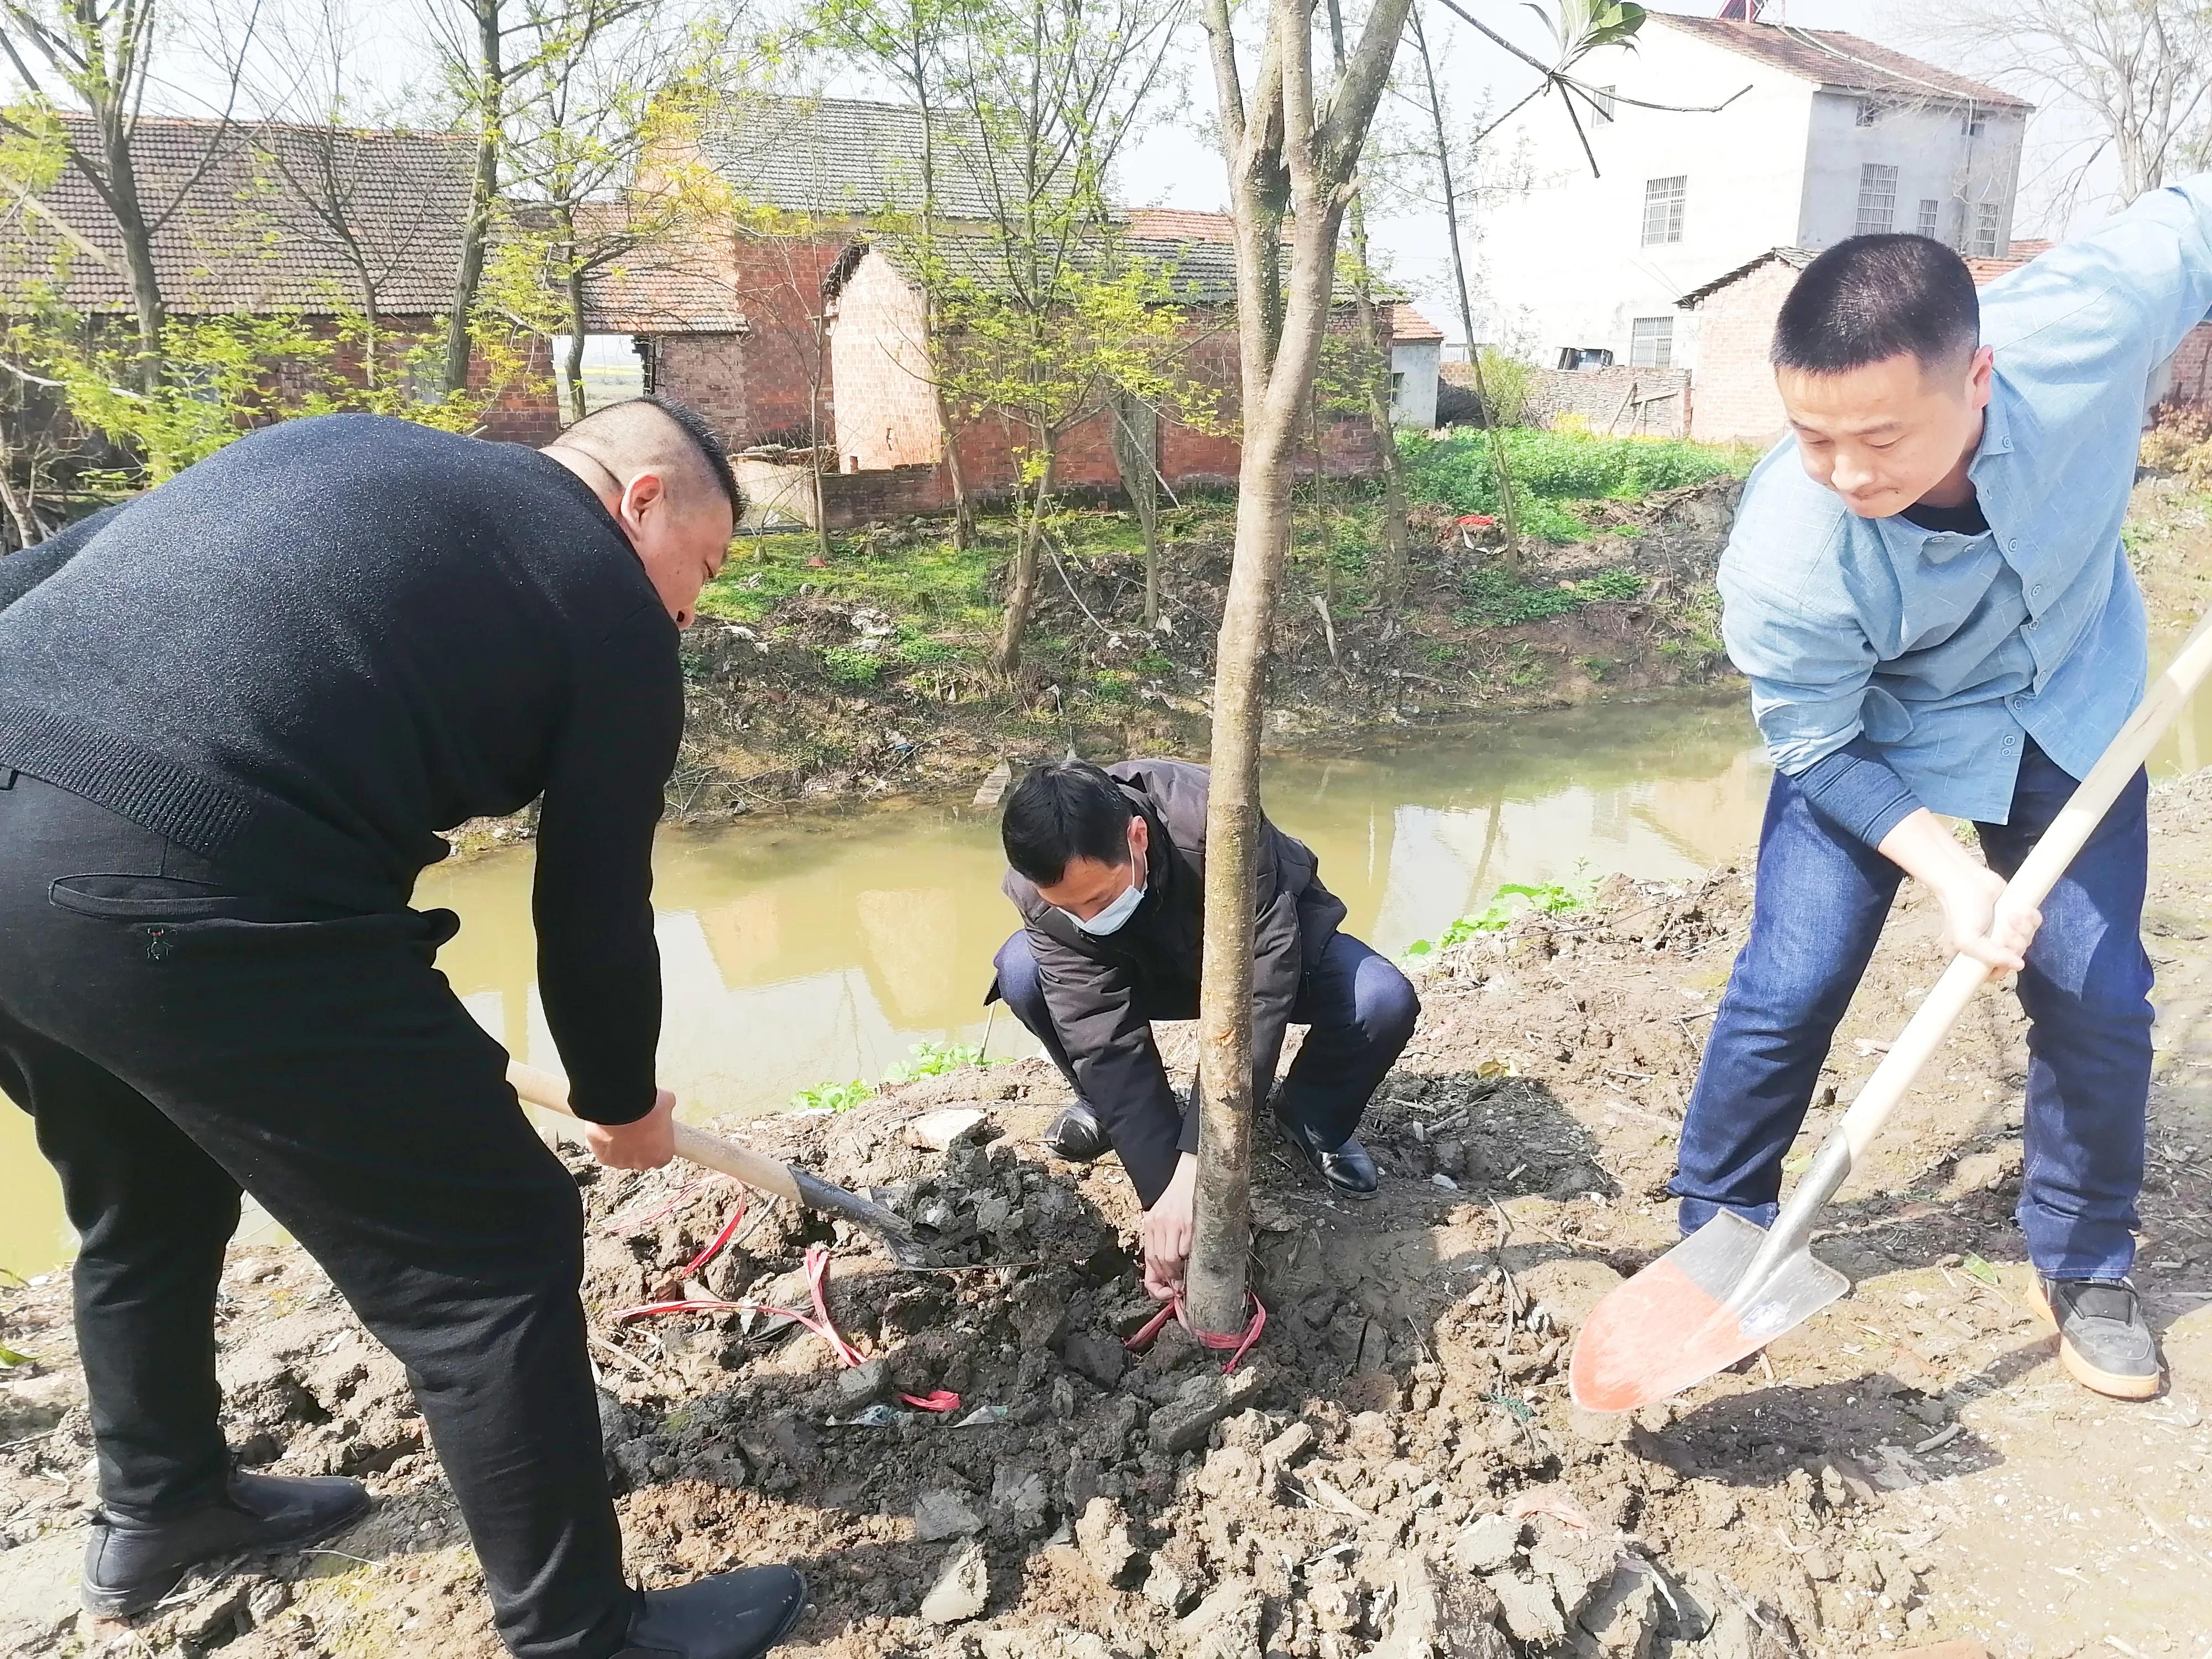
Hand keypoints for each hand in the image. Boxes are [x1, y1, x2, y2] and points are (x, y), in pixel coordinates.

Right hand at [584, 1089, 677, 1168]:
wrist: (621, 1106)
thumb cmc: (645, 1107)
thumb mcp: (666, 1102)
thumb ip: (667, 1109)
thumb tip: (666, 1103)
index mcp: (662, 1154)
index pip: (663, 1156)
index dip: (658, 1145)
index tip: (655, 1134)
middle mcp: (643, 1163)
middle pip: (642, 1159)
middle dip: (639, 1146)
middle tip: (636, 1127)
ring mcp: (622, 1162)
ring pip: (622, 1156)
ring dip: (621, 1145)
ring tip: (620, 1126)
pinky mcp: (604, 1158)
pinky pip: (604, 1152)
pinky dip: (604, 1143)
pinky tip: (606, 1129)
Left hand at [1142, 1154, 1198, 1302]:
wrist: (1191, 1172)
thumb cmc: (1180, 1197)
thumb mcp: (1165, 1219)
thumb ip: (1165, 1243)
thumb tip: (1170, 1277)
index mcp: (1151, 1226)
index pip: (1149, 1264)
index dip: (1156, 1286)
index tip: (1167, 1295)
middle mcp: (1158, 1225)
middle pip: (1159, 1264)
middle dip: (1171, 1280)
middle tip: (1182, 1285)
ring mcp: (1172, 1223)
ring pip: (1170, 1260)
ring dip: (1180, 1271)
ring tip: (1190, 1270)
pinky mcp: (1188, 1222)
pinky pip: (1185, 1249)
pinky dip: (1190, 1256)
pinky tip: (1196, 1252)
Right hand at [1934, 865, 2040, 975]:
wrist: (1966, 879)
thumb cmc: (1960, 909)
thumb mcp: (1967, 940)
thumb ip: (1991, 957)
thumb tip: (2018, 965)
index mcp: (1976, 955)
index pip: (1996, 973)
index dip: (2003, 966)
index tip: (2001, 955)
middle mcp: (1992, 944)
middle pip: (2015, 956)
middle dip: (2015, 944)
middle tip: (2005, 931)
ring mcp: (2006, 929)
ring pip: (2027, 940)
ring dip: (2023, 928)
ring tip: (2011, 915)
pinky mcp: (2018, 914)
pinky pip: (2035, 924)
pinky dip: (2032, 917)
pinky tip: (2021, 909)